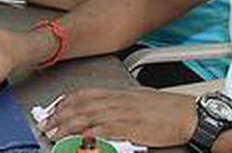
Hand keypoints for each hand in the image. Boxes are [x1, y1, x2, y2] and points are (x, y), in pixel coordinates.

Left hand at [38, 88, 196, 145]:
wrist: (186, 114)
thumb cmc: (166, 108)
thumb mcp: (138, 99)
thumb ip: (119, 103)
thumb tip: (105, 110)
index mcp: (117, 92)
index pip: (84, 94)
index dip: (65, 101)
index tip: (54, 109)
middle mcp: (115, 100)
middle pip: (80, 105)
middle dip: (59, 115)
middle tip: (46, 124)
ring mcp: (120, 113)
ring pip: (86, 117)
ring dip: (66, 125)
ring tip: (53, 133)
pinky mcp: (127, 127)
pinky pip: (101, 130)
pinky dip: (86, 135)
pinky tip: (76, 139)